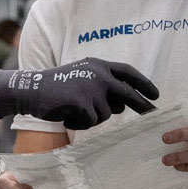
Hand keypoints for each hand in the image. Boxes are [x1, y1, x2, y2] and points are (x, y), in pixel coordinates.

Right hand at [0, 57, 158, 129]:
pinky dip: (80, 123)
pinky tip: (66, 116)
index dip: (143, 83)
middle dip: (142, 105)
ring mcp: (91, 88)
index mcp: (99, 65)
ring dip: (92, 118)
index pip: (128, 72)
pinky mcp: (82, 102)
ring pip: (106, 113)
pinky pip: (90, 121)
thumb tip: (124, 104)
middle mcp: (98, 74)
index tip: (156, 94)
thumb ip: (103, 86)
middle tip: (153, 114)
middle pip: (127, 94)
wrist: (31, 89)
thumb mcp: (83, 78)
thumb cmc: (57, 87)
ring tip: (74, 111)